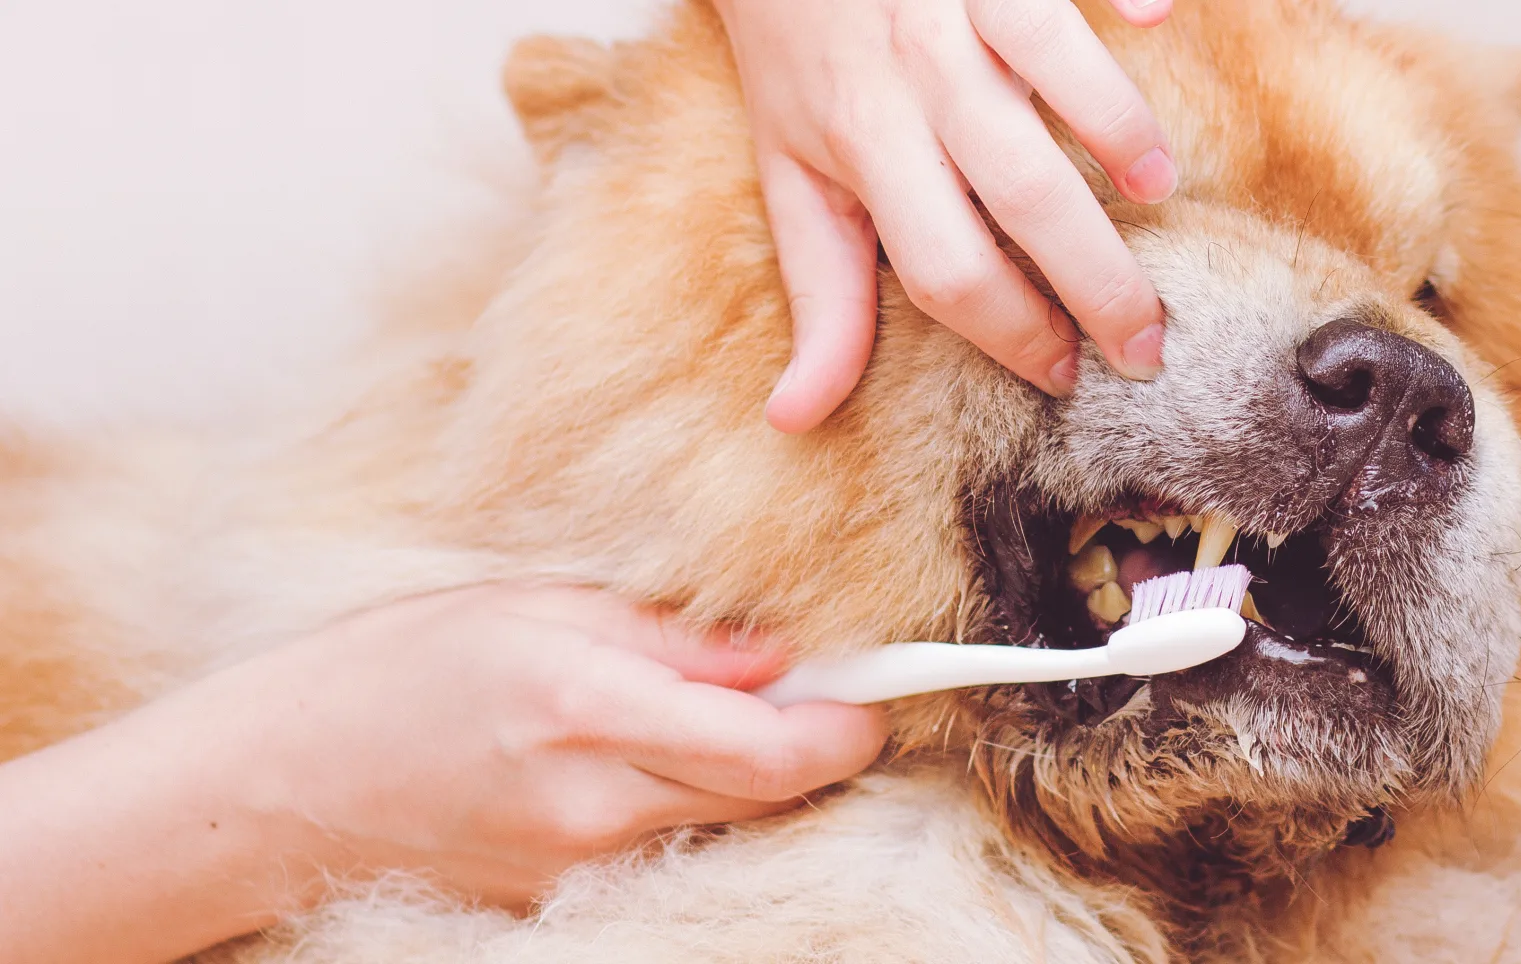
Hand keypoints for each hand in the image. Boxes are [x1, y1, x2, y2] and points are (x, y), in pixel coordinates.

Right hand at [0, 585, 886, 963]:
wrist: (283, 784)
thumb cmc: (399, 669)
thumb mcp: (533, 607)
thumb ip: (671, 638)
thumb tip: (783, 652)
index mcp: (589, 708)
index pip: (778, 749)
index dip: (854, 720)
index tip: (885, 684)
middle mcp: (596, 804)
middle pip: (775, 793)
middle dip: (819, 739)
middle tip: (818, 681)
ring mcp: (581, 867)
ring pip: (729, 822)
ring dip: (755, 771)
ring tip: (709, 710)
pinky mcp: (565, 899)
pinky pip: (670, 847)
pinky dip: (689, 803)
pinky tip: (645, 758)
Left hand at [721, 0, 1179, 432]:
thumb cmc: (796, 55)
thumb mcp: (790, 174)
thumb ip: (818, 293)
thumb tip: (796, 416)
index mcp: (866, 148)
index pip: (948, 270)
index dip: (1012, 335)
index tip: (1061, 376)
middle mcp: (917, 79)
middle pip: (1026, 197)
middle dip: (1100, 284)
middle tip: (1149, 344)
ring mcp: (961, 7)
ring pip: (1059, 74)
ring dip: (1123, 136)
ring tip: (1160, 193)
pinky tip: (1157, 17)